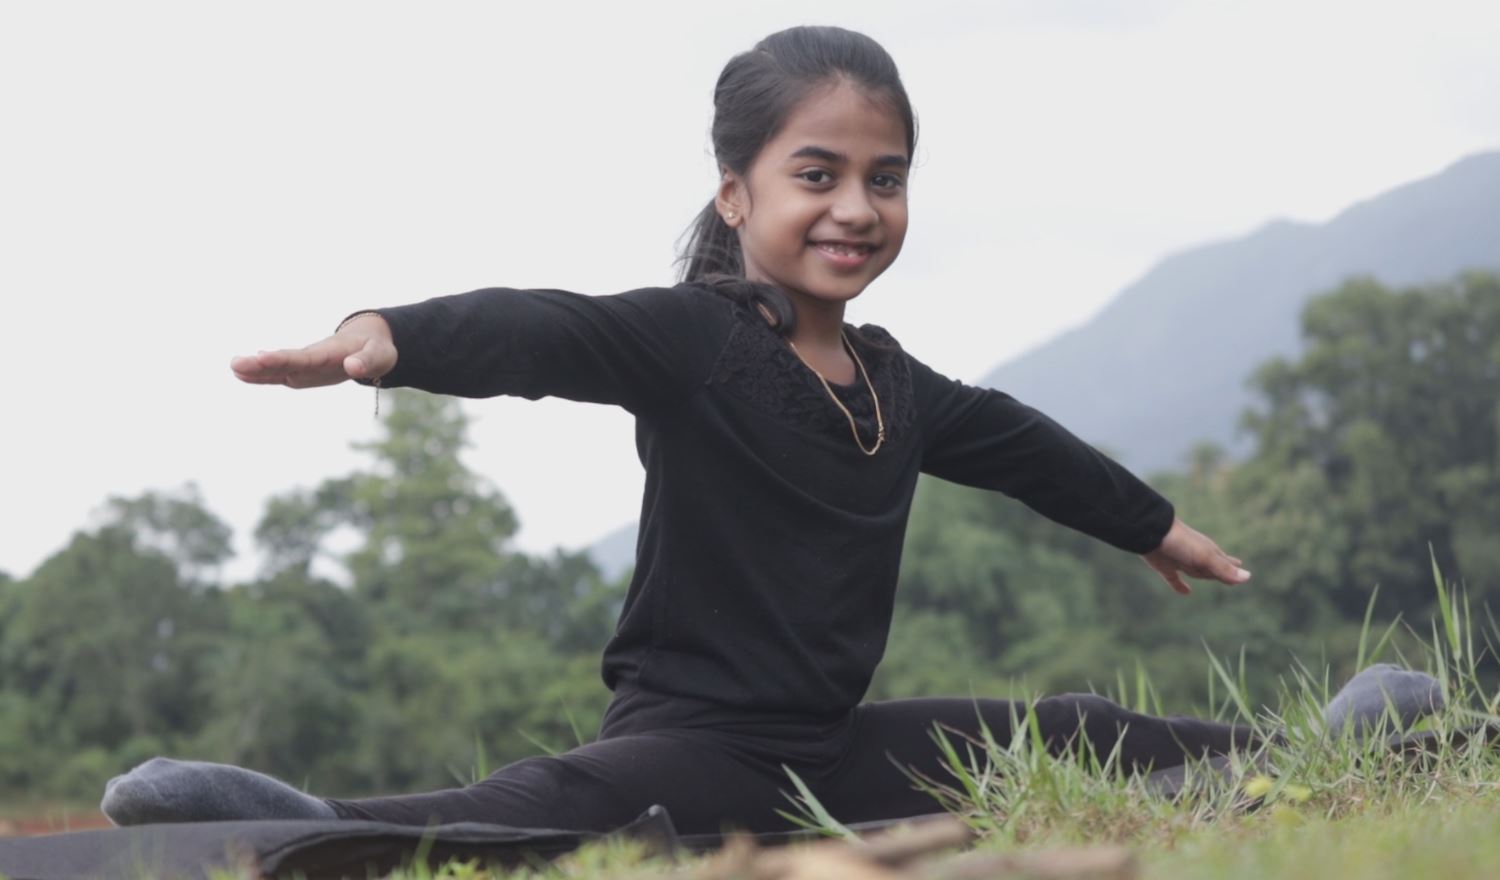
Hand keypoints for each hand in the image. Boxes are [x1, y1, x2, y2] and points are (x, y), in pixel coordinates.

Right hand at [230, 313, 396, 388]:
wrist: (371, 342)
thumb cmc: (377, 349)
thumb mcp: (380, 356)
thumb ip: (367, 361)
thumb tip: (353, 369)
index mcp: (329, 353)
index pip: (303, 357)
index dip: (282, 358)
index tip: (260, 357)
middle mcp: (312, 358)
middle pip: (284, 361)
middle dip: (261, 364)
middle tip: (235, 364)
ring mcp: (306, 365)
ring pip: (278, 368)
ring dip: (256, 369)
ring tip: (233, 367)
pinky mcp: (304, 372)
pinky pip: (281, 374)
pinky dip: (263, 376)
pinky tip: (243, 375)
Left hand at [1140, 518, 1250, 594]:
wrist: (1151, 532)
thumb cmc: (1181, 542)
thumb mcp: (1205, 557)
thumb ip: (1224, 569)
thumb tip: (1248, 577)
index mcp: (1208, 553)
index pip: (1225, 564)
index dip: (1233, 569)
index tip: (1244, 572)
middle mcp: (1195, 556)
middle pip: (1211, 568)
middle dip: (1221, 570)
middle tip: (1231, 572)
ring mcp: (1180, 560)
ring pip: (1195, 571)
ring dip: (1202, 575)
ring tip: (1209, 576)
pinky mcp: (1164, 566)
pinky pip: (1175, 579)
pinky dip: (1180, 586)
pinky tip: (1186, 593)